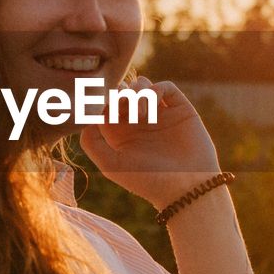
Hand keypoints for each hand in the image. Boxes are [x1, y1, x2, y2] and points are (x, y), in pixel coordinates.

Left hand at [79, 76, 221, 208]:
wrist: (186, 187)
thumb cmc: (148, 181)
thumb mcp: (111, 165)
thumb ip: (91, 143)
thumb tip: (87, 118)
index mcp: (121, 134)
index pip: (107, 106)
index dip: (105, 102)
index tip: (108, 110)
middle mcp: (139, 123)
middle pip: (123, 92)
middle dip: (120, 93)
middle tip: (124, 104)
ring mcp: (160, 115)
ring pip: (143, 86)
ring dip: (137, 91)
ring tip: (141, 112)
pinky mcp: (180, 111)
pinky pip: (166, 88)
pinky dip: (156, 89)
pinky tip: (154, 104)